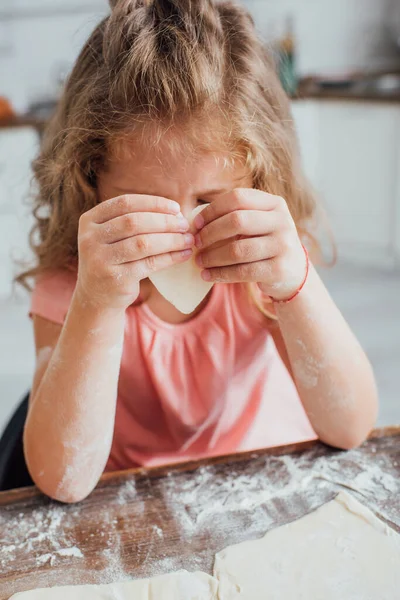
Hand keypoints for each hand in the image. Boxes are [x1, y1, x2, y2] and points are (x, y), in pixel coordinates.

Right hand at [76, 194, 193, 309]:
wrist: (97, 297)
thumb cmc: (114, 260)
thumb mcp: (114, 236)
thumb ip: (134, 221)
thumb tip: (176, 212)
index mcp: (89, 221)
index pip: (125, 203)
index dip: (153, 203)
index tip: (176, 208)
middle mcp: (90, 239)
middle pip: (134, 222)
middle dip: (165, 222)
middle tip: (185, 225)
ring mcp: (100, 260)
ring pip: (143, 243)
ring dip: (171, 240)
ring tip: (188, 240)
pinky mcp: (115, 279)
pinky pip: (149, 264)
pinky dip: (170, 257)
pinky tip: (183, 254)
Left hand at [194, 188, 306, 300]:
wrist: (293, 272)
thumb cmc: (264, 243)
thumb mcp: (258, 224)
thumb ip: (234, 217)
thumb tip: (195, 225)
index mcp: (274, 203)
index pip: (237, 198)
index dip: (212, 210)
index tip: (196, 224)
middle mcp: (282, 221)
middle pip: (237, 221)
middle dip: (210, 233)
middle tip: (195, 243)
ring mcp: (283, 245)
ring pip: (238, 249)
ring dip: (212, 257)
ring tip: (199, 261)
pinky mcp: (279, 269)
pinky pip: (242, 271)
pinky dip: (220, 274)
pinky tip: (207, 275)